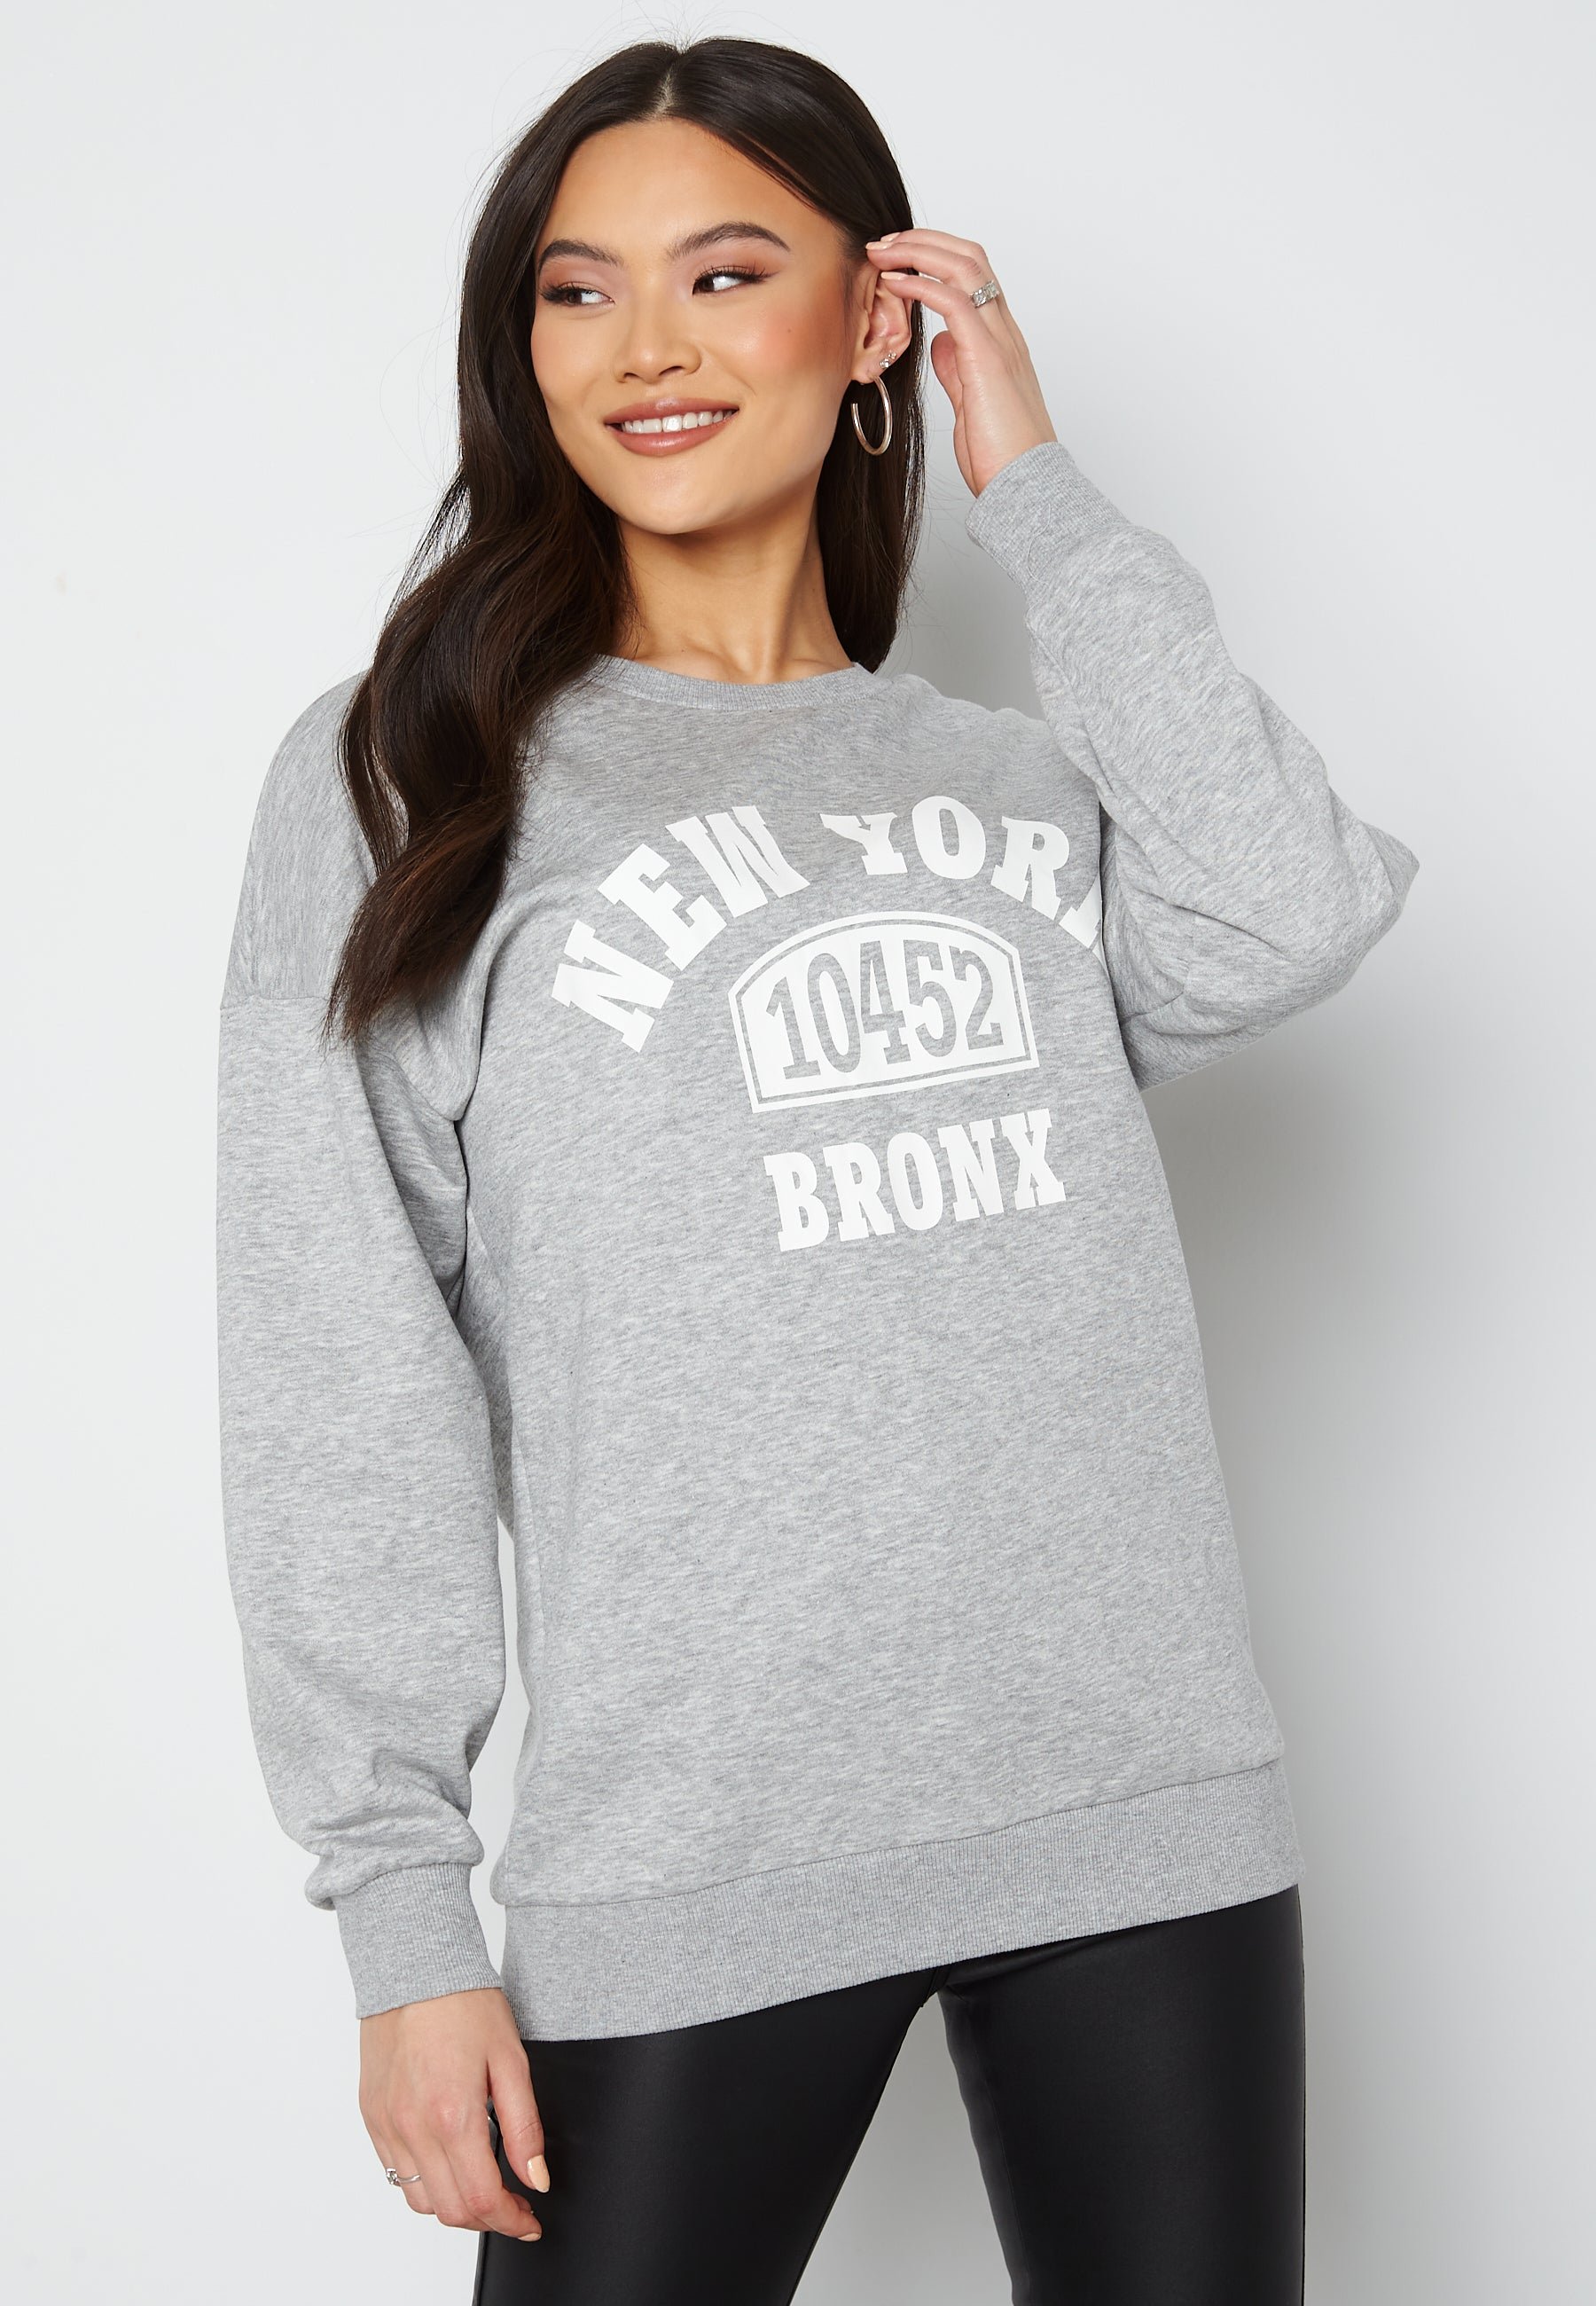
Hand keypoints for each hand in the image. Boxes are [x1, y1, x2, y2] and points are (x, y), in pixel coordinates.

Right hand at [358, 1986, 549, 2240]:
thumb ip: (524, 2128)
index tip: (528, 2219)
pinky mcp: (371, 2115)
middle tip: (512, 2205)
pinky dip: (423, 2180)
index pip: (481, 2200)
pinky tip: (447, 2159)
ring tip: (480, 2183)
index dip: (511, 2221)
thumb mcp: (511, 2061)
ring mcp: (386, 2124)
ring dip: (453, 2204)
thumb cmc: (464, 2003)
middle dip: (487, 2219)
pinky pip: (395, 2171)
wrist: (415, 1966)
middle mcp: (412, 2127)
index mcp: (452, 2115)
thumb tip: (536, 2178)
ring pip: (418, 2200)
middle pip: (449, 2211)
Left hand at [864, 228, 1056, 496]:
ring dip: (918, 251)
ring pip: (963, 266)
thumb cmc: (1001, 455)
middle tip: (882, 243)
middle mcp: (1004, 331)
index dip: (934, 257)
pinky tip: (893, 284)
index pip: (972, 276)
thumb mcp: (970, 402)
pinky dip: (920, 284)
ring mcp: (999, 340)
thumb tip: (941, 344)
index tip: (896, 260)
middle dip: (922, 241)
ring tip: (882, 252)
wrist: (1026, 487)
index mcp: (1000, 340)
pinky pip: (953, 301)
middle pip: (969, 257)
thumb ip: (958, 368)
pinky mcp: (987, 357)